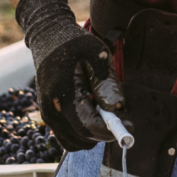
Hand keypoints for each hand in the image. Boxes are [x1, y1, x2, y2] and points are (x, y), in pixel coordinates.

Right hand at [14, 0, 112, 150]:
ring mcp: (47, 113)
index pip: (86, 126)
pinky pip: (67, 135)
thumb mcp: (95, 53)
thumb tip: (117, 108)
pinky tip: (93, 113)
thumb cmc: (73, 42)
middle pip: (81, 138)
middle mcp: (51, 108)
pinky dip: (82, 132)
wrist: (46, 35)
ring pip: (73, 141)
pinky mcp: (49, 114)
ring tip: (105, 112)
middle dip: (104, 132)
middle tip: (122, 118)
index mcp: (62, 92)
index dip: (110, 130)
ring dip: (93, 134)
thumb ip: (105, 82)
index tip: (129, 126)